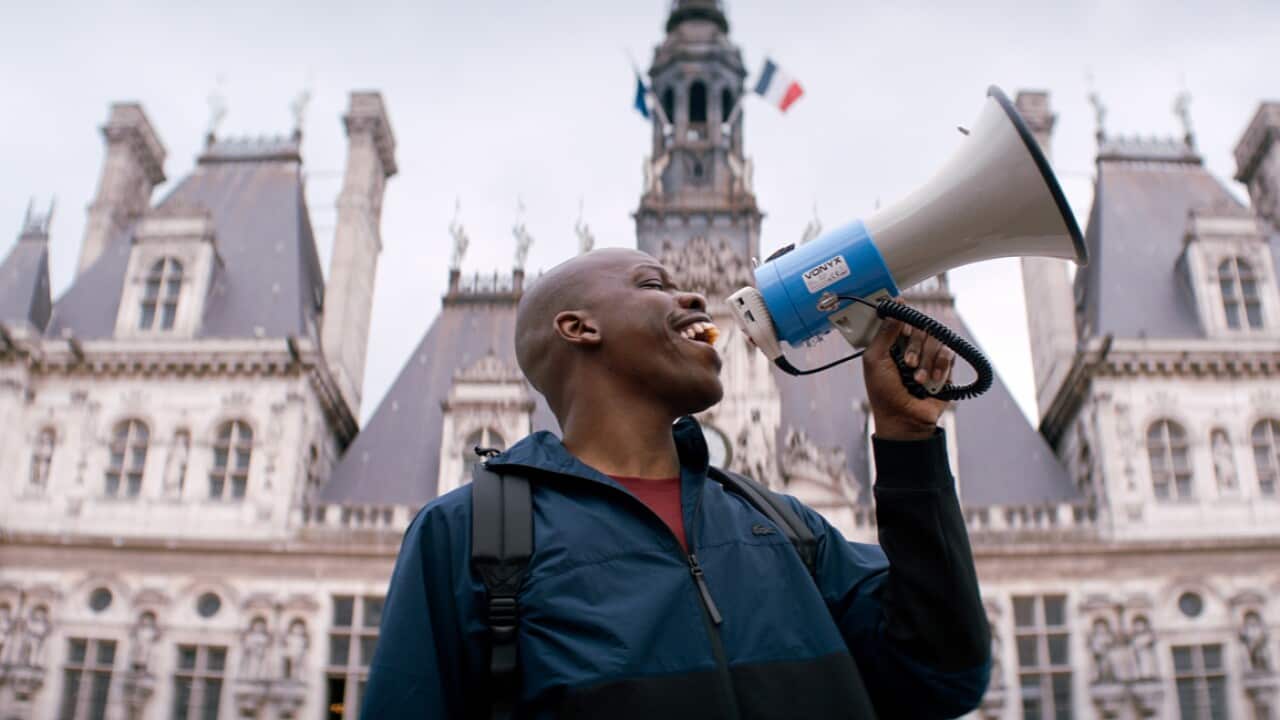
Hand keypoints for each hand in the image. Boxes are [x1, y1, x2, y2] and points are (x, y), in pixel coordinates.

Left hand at [862, 311, 953, 440]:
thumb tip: (895, 307)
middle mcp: (912, 347)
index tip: (903, 332)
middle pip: (922, 327)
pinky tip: (931, 381)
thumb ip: (884, 333)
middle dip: (915, 347)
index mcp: (893, 343)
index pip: (904, 319)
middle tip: (908, 363)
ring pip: (936, 340)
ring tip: (918, 379)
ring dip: (926, 361)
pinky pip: (948, 354)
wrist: (905, 419)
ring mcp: (929, 357)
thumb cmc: (884, 394)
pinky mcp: (944, 368)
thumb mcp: (874, 360)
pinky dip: (940, 367)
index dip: (905, 322)